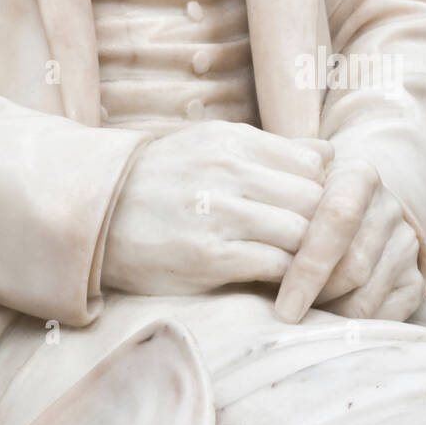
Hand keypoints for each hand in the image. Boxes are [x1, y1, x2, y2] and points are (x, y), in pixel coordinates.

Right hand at [102, 122, 332, 296]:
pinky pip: (276, 267)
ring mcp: (219, 212)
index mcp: (231, 139)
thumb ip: (267, 150)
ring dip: (311, 257)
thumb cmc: (159, 183)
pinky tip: (284, 285)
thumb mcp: (208, 146)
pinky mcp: (209, 257)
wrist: (95, 217)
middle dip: (326, 227)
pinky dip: (290, 279)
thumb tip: (330, 155)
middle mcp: (228, 169)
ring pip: (302, 233)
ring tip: (308, 270)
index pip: (313, 163)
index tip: (320, 214)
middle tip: (326, 250)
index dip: (324, 192)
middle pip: (315, 199)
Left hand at [274, 157, 423, 324]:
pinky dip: (352, 328)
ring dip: (330, 315)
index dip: (309, 267)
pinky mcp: (416, 279)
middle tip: (286, 316)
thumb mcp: (291, 184)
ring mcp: (406, 244)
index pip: (337, 218)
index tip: (283, 308)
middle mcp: (388, 208)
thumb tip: (249, 228)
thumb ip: (274, 195)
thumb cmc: (305, 200)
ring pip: (367, 296)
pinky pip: (386, 317)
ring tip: (301, 319)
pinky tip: (327, 325)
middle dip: (316, 297)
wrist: (356, 205)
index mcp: (358, 176)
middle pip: (353, 266)